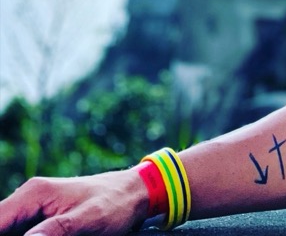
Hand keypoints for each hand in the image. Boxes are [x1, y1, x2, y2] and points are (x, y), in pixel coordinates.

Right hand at [0, 168, 148, 234]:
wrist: (132, 194)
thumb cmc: (114, 203)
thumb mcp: (88, 219)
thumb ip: (55, 231)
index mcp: (33, 194)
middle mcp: (27, 199)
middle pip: (0, 226)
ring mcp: (32, 210)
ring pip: (10, 230)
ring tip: (62, 235)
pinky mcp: (39, 220)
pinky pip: (23, 232)